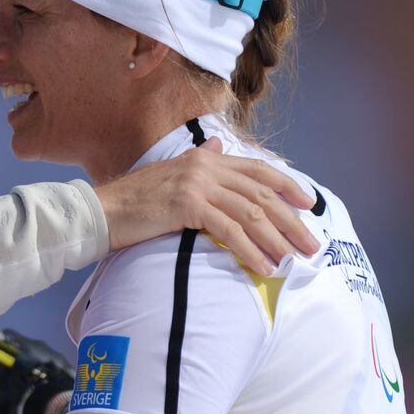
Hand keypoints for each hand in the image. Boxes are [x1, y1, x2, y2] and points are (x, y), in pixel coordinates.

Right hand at [94, 139, 320, 274]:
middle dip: (291, 222)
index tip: (309, 206)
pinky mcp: (187, 205)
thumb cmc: (134, 200)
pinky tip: (263, 266)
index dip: (288, 186)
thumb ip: (200, 161)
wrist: (102, 210)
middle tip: (311, 246)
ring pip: (250, 213)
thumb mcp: (171, 173)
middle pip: (261, 194)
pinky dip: (250, 250)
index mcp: (205, 158)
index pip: (258, 170)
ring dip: (276, 240)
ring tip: (293, 261)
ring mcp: (197, 184)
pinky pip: (229, 230)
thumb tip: (219, 146)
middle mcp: (205, 166)